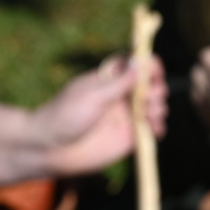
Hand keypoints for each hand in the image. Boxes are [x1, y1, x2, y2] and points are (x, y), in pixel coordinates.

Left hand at [30, 54, 160, 176]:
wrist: (50, 149)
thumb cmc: (64, 116)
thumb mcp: (92, 96)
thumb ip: (119, 83)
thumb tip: (142, 61)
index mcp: (110, 79)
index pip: (137, 65)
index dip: (150, 66)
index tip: (155, 71)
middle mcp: (121, 96)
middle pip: (151, 85)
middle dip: (157, 89)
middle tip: (149, 98)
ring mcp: (125, 117)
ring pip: (155, 107)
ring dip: (159, 108)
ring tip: (149, 114)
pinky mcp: (128, 138)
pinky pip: (151, 131)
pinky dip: (158, 128)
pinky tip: (155, 129)